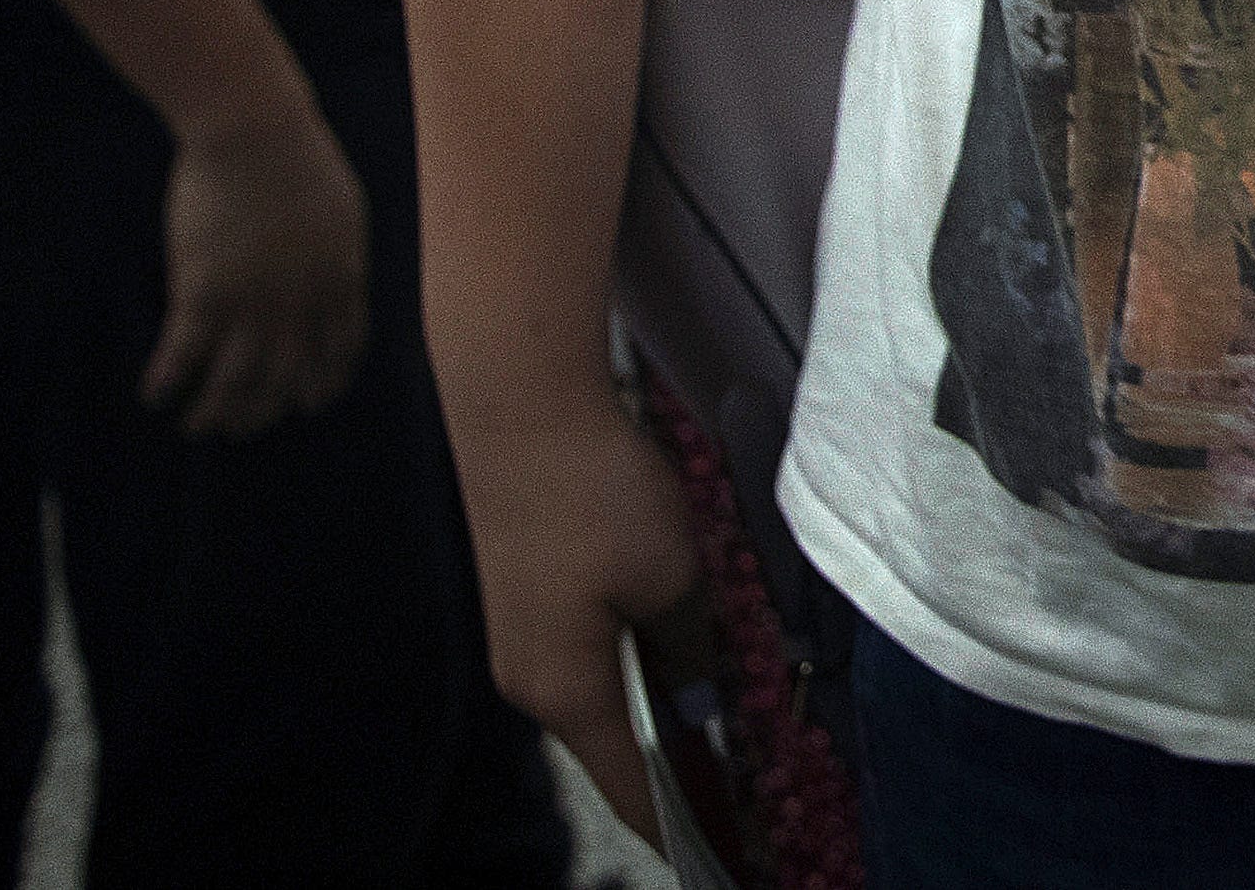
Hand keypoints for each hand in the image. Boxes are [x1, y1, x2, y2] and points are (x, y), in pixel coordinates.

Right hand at [149, 101, 370, 437]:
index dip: (323, 382)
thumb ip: (339, 255)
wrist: (255, 130)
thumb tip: (342, 278)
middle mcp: (300, 302)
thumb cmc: (297, 159)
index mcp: (340, 280)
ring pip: (234, 381)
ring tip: (196, 428)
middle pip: (285, 377)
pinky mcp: (203, 290)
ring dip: (214, 412)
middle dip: (264, 410)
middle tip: (242, 427)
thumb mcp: (342, 212)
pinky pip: (184, 353)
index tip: (307, 402)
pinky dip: (168, 380)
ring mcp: (252, 300)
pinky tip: (155, 395)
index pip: (340, 351)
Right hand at [456, 394, 702, 845]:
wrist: (519, 408)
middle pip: (612, 743)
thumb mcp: (671, 575)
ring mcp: (522, 637)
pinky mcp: (525, 594)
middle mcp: (532, 680)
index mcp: (565, 691)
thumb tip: (697, 695)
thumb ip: (690, 645)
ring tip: (713, 716)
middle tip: (736, 782)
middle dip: (671, 764)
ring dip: (653, 704)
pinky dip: (632, 662)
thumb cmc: (596, 495)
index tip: (721, 851)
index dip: (677, 822)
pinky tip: (670, 646)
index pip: (628, 785)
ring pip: (602, 692)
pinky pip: (589, 650)